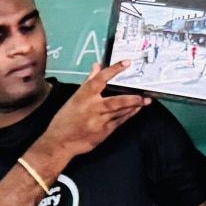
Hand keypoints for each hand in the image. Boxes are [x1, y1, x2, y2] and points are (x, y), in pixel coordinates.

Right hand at [35, 61, 150, 160]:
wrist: (60, 143)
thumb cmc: (65, 120)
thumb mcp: (74, 99)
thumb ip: (88, 82)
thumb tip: (97, 67)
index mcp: (83, 97)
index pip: (100, 79)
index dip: (114, 70)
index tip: (127, 63)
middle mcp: (92, 108)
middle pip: (116, 101)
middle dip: (133, 98)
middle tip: (144, 95)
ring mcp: (99, 122)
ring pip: (121, 112)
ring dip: (134, 106)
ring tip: (145, 101)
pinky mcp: (104, 133)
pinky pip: (120, 122)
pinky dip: (128, 115)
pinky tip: (135, 110)